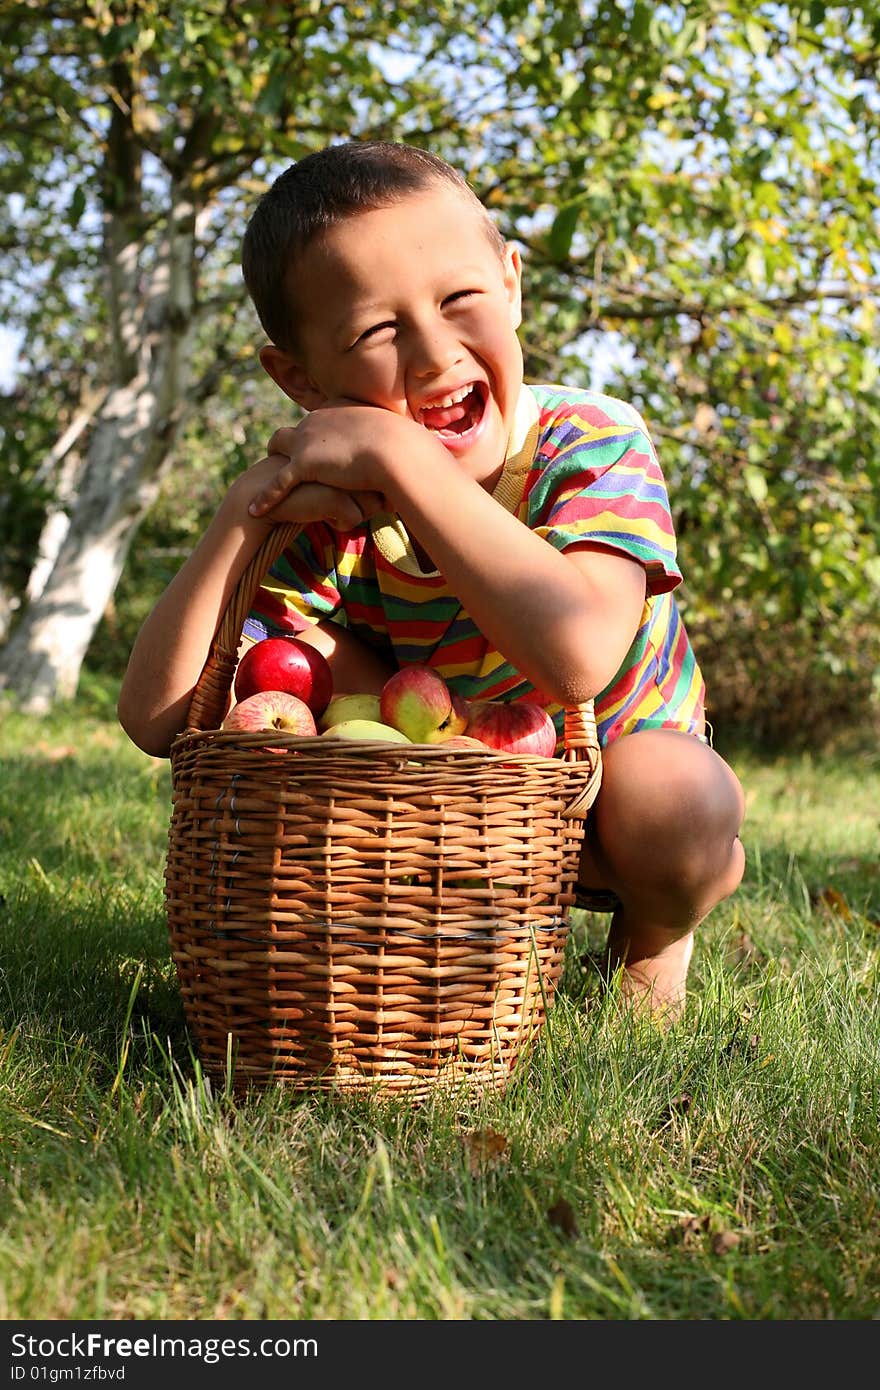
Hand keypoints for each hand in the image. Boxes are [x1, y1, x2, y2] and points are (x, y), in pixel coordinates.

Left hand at [246, 399, 441, 522]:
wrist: (397, 451)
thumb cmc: (408, 448)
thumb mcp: (400, 439)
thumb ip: (396, 444)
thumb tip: (410, 453)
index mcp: (341, 408)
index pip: (322, 419)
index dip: (319, 432)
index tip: (320, 443)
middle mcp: (319, 418)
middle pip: (296, 427)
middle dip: (290, 441)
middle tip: (286, 454)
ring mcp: (308, 440)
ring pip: (278, 445)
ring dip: (272, 457)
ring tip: (262, 473)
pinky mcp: (303, 464)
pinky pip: (277, 482)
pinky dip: (266, 497)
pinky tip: (255, 510)